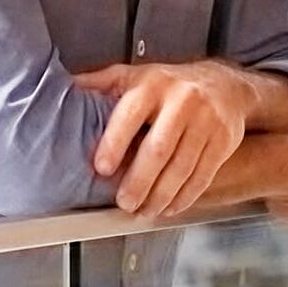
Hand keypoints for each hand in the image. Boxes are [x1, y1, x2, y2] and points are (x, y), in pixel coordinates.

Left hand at [73, 61, 256, 218]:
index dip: (114, 143)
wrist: (225, 85)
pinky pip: (202, 175)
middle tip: (124, 203)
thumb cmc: (170, 84)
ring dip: (160, 195)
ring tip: (143, 210)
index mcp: (152, 85)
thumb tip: (62, 91)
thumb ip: (101, 85)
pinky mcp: (223, 141)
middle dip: (139, 181)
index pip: (130, 115)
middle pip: (158, 149)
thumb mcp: (134, 76)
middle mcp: (182, 101)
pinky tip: (169, 206)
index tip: (101, 168)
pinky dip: (184, 196)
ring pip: (181, 167)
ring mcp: (206, 122)